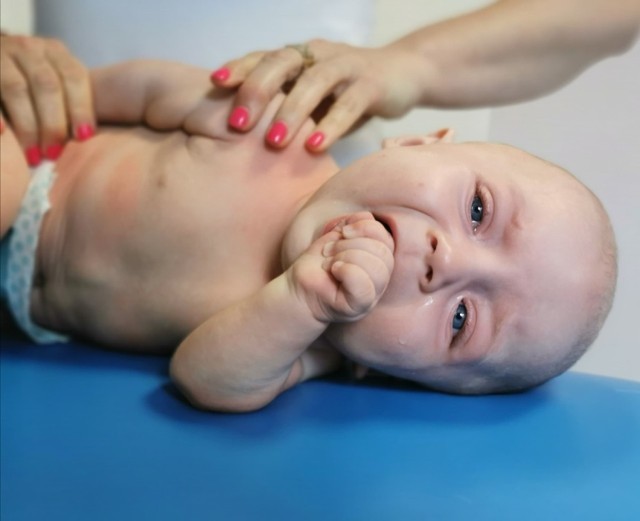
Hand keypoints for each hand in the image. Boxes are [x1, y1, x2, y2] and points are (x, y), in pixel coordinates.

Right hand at [0, 34, 94, 164]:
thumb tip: (85, 139)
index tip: (84, 137)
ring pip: (16, 88)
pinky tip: (2, 133)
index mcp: (55, 52)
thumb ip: (70, 103)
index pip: (74, 77)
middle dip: (53, 123)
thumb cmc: (31, 82)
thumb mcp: (54, 82)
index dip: (80, 108)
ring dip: (27, 126)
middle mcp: (28, 48)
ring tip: (33, 155)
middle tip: (54, 153)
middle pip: (47, 85)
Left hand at [211, 39, 420, 150]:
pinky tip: (316, 147)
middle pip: (282, 63)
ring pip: (315, 82)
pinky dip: (331, 125)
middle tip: (238, 124)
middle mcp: (318, 55)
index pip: (262, 57)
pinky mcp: (372, 85)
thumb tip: (240, 139)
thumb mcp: (311, 95)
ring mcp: (346, 67)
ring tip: (275, 143)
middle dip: (258, 91)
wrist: (402, 75)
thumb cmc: (344, 91)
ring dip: (292, 111)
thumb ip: (283, 106)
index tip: (215, 85)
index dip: (239, 67)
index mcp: (299, 57)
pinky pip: (349, 104)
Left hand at [290, 212, 393, 323]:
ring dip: (346, 256)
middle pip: (382, 252)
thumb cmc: (317, 265)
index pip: (387, 240)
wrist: (297, 289)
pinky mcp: (359, 307)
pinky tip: (333, 271)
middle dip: (351, 243)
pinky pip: (363, 285)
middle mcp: (380, 281)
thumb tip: (366, 217)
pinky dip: (346, 270)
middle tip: (328, 250)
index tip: (343, 231)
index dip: (366, 228)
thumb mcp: (336, 238)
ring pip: (376, 268)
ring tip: (328, 262)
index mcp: (378, 263)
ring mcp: (372, 296)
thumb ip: (353, 226)